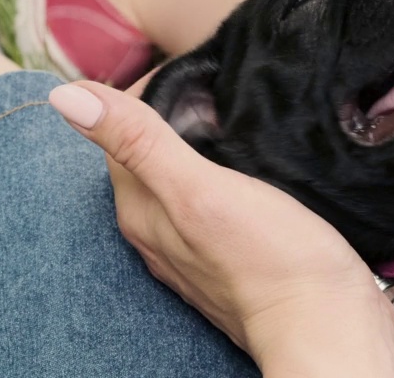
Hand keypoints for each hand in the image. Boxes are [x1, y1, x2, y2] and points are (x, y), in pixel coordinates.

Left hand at [49, 78, 393, 377]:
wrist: (327, 326)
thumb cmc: (268, 259)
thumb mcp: (198, 189)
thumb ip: (138, 142)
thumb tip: (66, 95)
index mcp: (139, 210)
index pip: (120, 130)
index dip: (149, 89)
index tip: (192, 68)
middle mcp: (158, 229)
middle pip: (150, 149)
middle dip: (175, 110)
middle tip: (218, 82)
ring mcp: (195, 244)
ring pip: (183, 172)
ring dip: (201, 138)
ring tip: (237, 112)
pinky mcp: (232, 251)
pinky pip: (214, 195)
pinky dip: (225, 167)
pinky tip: (253, 159)